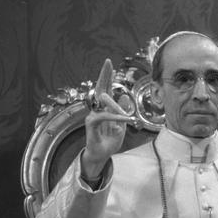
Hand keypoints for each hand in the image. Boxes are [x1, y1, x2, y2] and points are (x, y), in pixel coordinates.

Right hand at [81, 58, 131, 180]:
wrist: (102, 156)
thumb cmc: (109, 141)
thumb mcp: (121, 125)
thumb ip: (121, 111)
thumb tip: (123, 96)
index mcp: (105, 108)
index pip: (105, 89)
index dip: (107, 77)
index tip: (109, 64)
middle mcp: (97, 109)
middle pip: (100, 88)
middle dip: (104, 75)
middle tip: (108, 62)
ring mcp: (93, 115)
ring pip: (103, 102)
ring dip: (115, 105)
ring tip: (126, 115)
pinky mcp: (91, 123)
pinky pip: (103, 116)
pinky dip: (114, 116)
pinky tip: (124, 119)